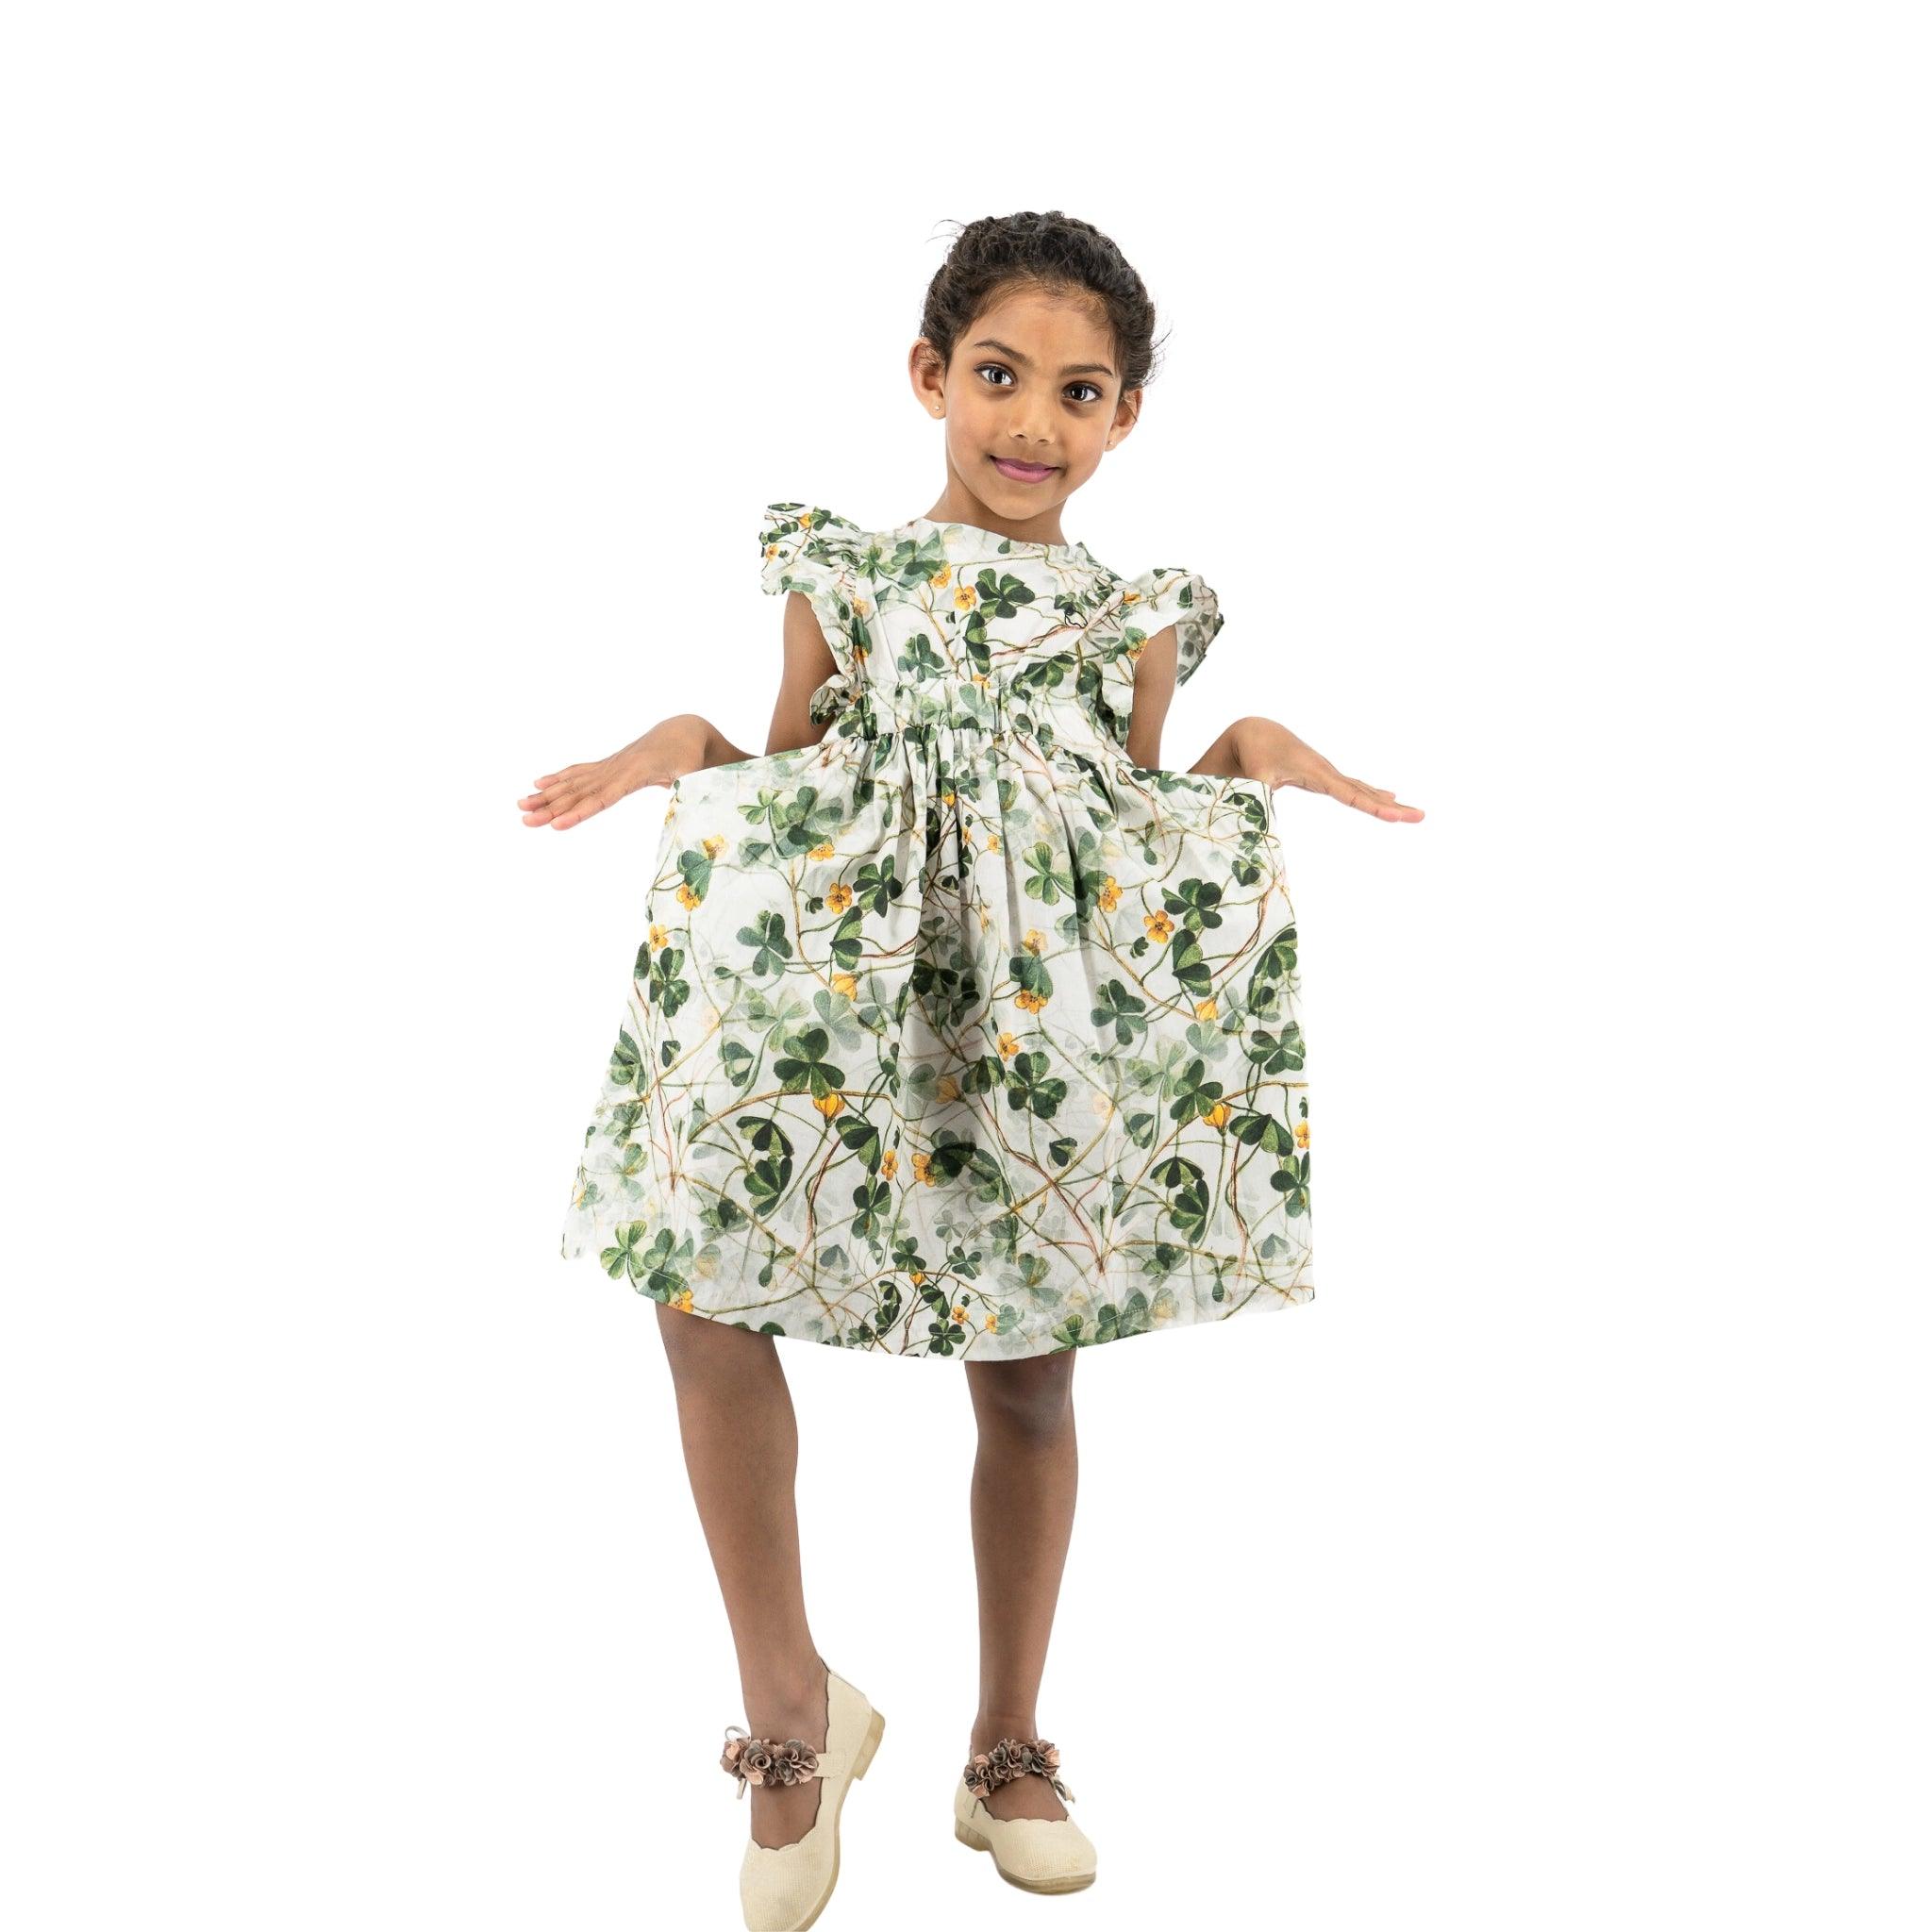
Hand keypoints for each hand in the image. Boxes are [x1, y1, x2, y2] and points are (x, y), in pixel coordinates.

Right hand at [518, 713, 711, 829]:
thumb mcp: (695, 772)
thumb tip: (690, 798)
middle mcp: (615, 769)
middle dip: (550, 808)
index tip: (557, 825)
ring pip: (572, 783)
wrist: (684, 732)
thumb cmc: (691, 756)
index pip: (602, 797)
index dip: (580, 812)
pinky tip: (538, 785)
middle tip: (525, 821)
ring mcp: (609, 766)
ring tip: (520, 807)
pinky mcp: (608, 766)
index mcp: (635, 774)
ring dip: (546, 796)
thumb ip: (691, 786)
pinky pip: (578, 774)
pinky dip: (557, 780)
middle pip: (578, 792)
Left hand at [1234, 716, 1423, 822]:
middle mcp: (1328, 772)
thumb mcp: (1255, 776)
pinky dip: (1373, 795)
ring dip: (1388, 803)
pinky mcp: (1325, 777)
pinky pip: (1355, 788)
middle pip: (1366, 792)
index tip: (1394, 816)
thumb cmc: (1255, 755)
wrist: (1257, 733)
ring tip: (1413, 814)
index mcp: (1316, 773)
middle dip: (1392, 807)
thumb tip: (1264, 816)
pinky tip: (1389, 798)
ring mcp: (1329, 774)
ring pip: (1364, 790)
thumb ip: (1261, 795)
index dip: (1372, 806)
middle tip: (1420, 817)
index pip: (1350, 794)